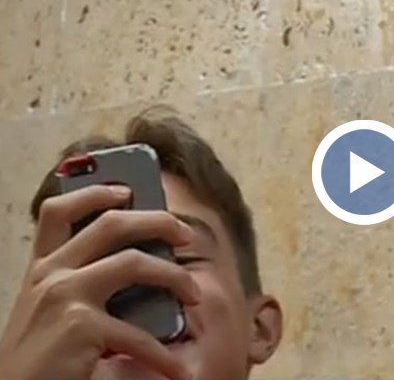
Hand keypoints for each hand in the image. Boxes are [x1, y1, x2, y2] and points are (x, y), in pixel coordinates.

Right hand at [0, 185, 199, 379]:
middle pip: (111, 224)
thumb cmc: (41, 360)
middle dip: (158, 221)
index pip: (59, 212)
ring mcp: (64, 295)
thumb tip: (142, 267)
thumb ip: (83, 285)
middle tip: (186, 234)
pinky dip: (163, 354)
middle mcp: (50, 274)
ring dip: (175, 277)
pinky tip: (177, 369)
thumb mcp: (52, 313)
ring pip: (135, 262)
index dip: (93, 192)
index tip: (126, 189)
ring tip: (194, 295)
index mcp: (43, 269)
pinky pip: (138, 333)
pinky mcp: (81, 325)